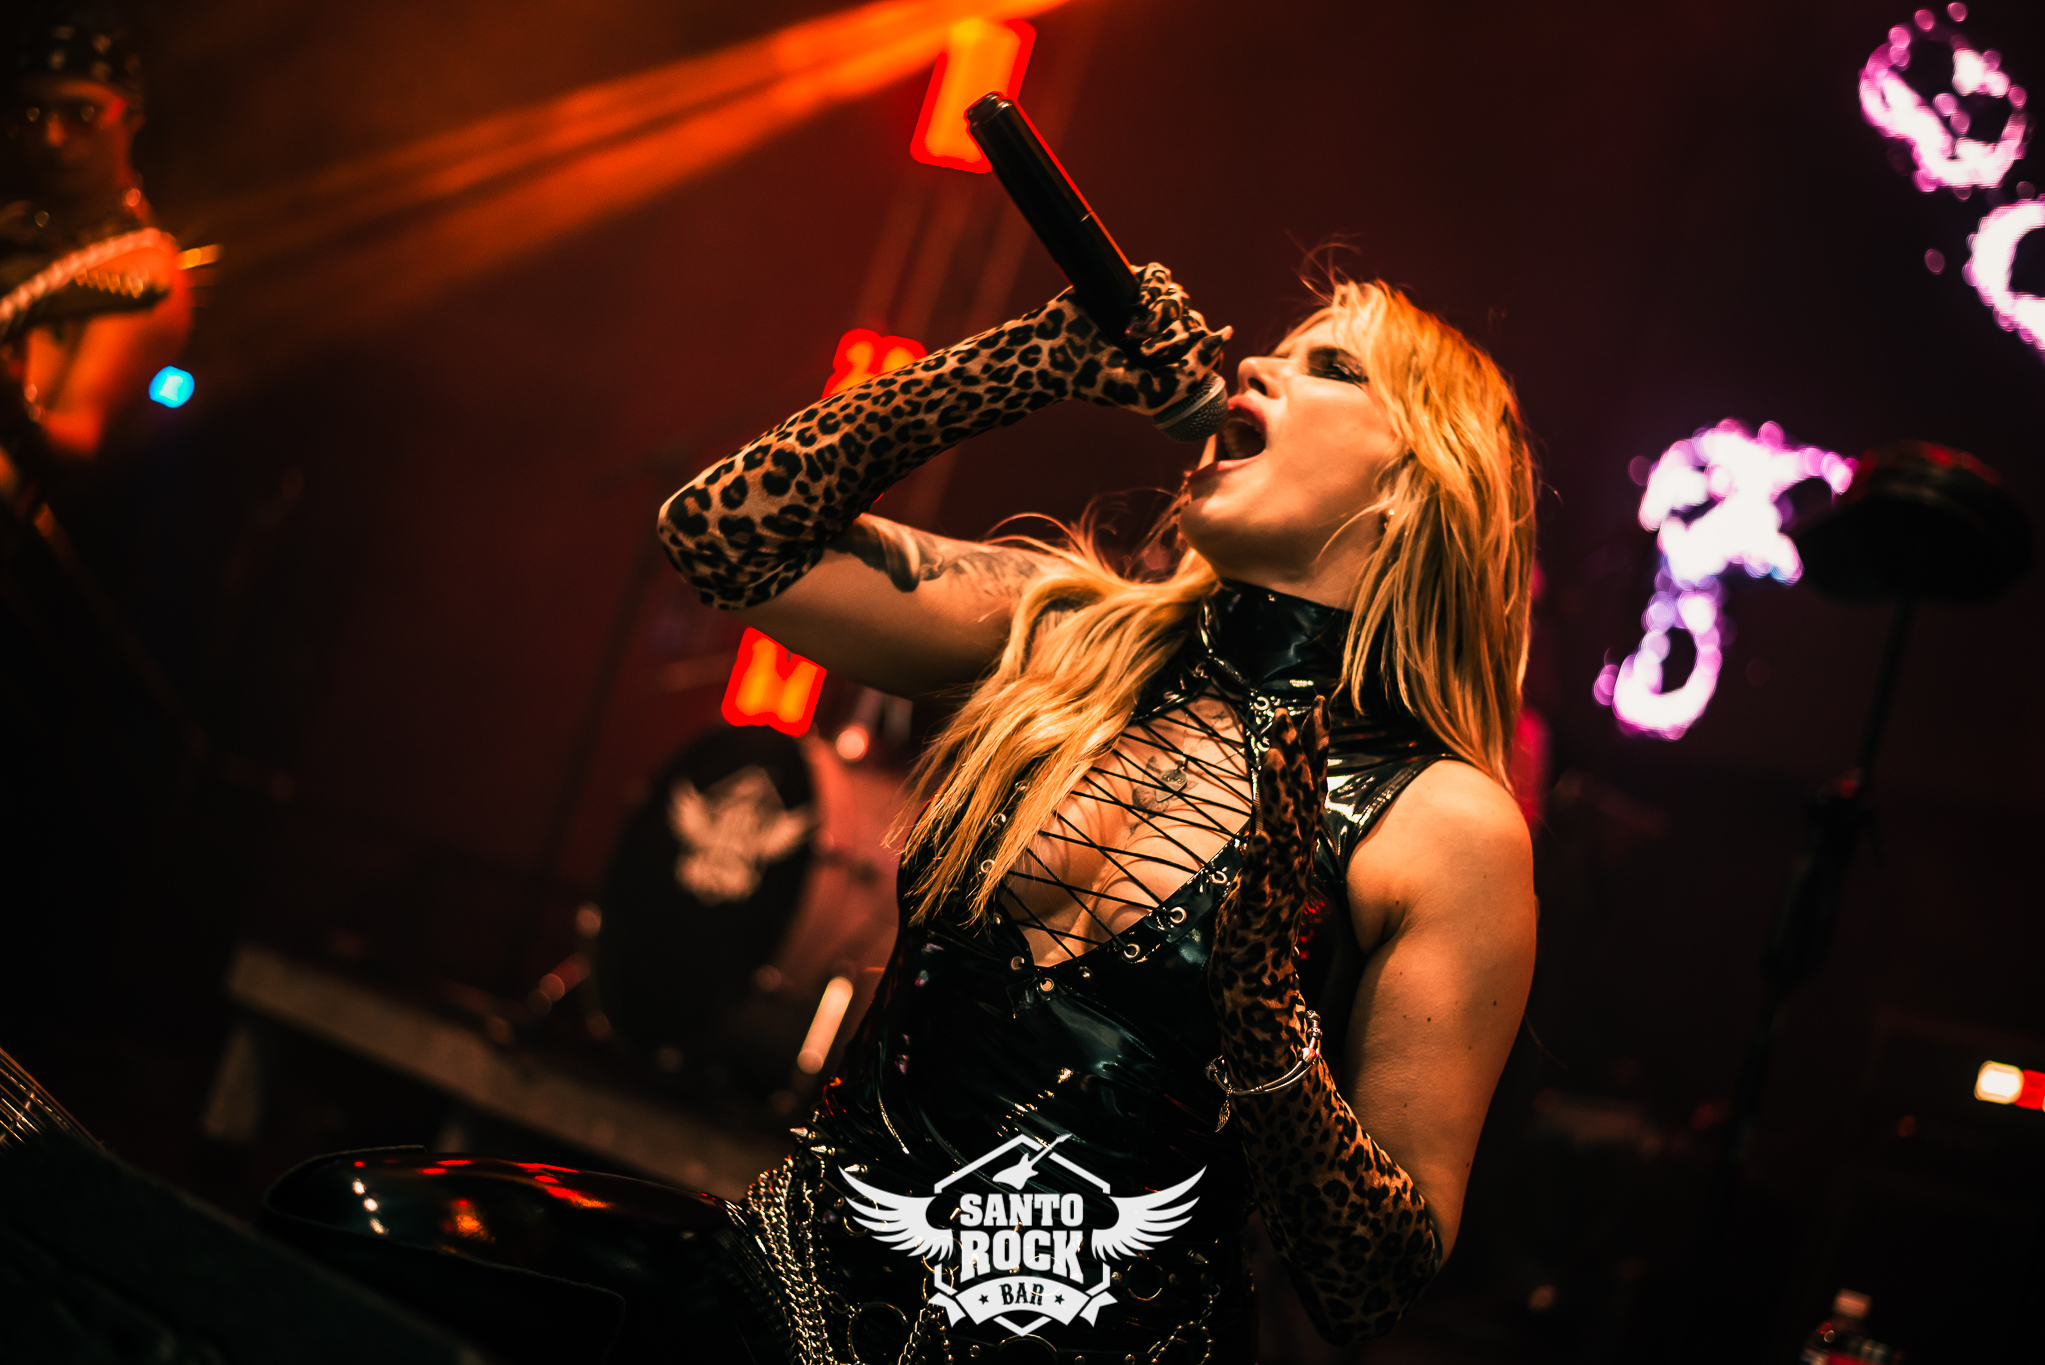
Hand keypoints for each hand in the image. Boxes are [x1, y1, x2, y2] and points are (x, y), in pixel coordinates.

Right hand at [1007, 262, 1231, 419]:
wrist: (1052, 354)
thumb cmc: (1099, 380)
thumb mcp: (1152, 393)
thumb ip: (1191, 376)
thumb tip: (1224, 335)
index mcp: (1171, 362)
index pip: (1209, 349)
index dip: (1196, 353)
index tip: (1169, 365)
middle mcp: (1163, 334)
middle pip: (1196, 322)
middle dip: (1171, 338)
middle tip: (1140, 353)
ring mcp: (1148, 307)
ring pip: (1180, 298)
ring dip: (1161, 315)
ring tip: (1132, 332)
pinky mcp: (1131, 282)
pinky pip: (1160, 274)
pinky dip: (1152, 288)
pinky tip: (1134, 306)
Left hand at [1208, 699, 1329, 1021]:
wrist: (1260, 998)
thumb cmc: (1260, 939)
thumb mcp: (1267, 879)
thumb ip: (1275, 846)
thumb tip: (1278, 813)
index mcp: (1292, 854)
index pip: (1308, 793)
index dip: (1314, 751)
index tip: (1319, 709)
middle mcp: (1291, 866)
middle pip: (1301, 802)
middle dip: (1300, 755)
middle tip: (1299, 710)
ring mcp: (1277, 889)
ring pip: (1284, 832)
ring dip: (1282, 792)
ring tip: (1277, 752)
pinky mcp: (1259, 915)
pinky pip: (1263, 880)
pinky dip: (1264, 856)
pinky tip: (1261, 834)